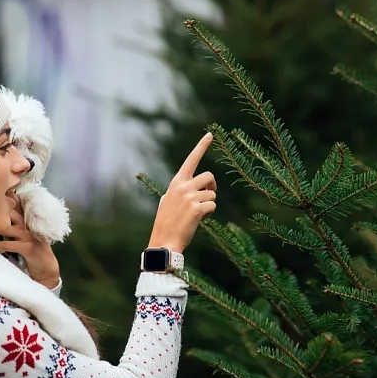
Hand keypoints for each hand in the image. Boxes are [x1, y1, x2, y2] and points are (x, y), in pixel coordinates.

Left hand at [0, 203, 59, 289]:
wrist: (47, 270)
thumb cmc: (35, 253)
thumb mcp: (28, 238)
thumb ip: (18, 229)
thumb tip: (1, 222)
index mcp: (29, 223)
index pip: (19, 207)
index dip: (9, 199)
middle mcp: (29, 227)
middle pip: (12, 214)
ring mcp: (29, 237)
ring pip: (8, 227)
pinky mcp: (27, 248)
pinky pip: (8, 245)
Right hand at [148, 133, 216, 253]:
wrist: (164, 242)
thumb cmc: (166, 223)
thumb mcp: (167, 201)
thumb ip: (178, 190)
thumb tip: (189, 186)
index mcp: (176, 183)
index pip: (191, 160)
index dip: (201, 146)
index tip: (210, 135)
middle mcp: (183, 186)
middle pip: (209, 176)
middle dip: (212, 186)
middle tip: (207, 196)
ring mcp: (190, 197)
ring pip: (212, 193)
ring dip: (209, 203)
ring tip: (198, 213)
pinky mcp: (197, 209)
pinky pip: (212, 206)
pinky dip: (209, 213)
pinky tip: (198, 220)